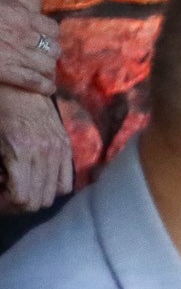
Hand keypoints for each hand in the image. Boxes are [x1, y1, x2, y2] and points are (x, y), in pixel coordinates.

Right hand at [0, 0, 59, 95]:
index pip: (52, 28)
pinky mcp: (5, 69)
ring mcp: (14, 52)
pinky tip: (47, 89)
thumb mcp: (0, 9)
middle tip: (47, 62)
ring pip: (48, 66)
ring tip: (47, 76)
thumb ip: (11, 14)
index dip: (52, 38)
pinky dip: (45, 86)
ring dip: (49, 72)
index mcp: (18, 14)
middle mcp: (21, 32)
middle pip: (53, 48)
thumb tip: (23, 20)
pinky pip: (35, 81)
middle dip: (51, 56)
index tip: (48, 43)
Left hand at [0, 87, 74, 213]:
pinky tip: (36, 178)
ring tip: (20, 186)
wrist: (18, 84)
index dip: (6, 205)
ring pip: (52, 195)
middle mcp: (44, 153)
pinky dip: (51, 187)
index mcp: (20, 150)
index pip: (21, 198)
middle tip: (6, 195)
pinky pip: (65, 182)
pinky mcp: (66, 148)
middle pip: (38, 200)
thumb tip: (3, 186)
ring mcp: (59, 151)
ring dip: (34, 195)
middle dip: (19, 204)